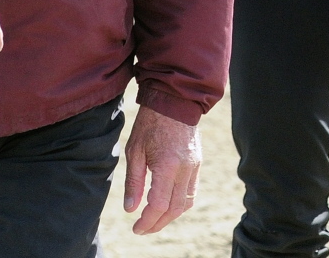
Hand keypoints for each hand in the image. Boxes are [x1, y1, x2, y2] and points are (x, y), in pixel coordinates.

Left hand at [123, 105, 200, 234]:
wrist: (174, 100)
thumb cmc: (150, 122)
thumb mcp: (135, 149)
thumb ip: (134, 181)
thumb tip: (131, 209)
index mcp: (167, 166)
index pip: (158, 205)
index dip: (147, 221)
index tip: (136, 228)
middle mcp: (184, 169)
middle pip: (173, 209)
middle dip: (157, 223)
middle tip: (143, 228)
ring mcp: (194, 166)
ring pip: (186, 203)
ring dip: (170, 216)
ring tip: (154, 220)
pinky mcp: (197, 162)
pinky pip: (192, 191)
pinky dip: (180, 203)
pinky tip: (168, 204)